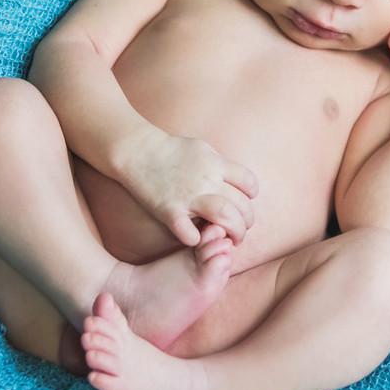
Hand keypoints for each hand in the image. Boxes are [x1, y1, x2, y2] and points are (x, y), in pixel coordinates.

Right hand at [116, 129, 258, 246]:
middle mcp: (207, 180)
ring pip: (225, 218)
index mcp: (216, 164)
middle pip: (242, 205)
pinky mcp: (170, 211)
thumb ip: (220, 165)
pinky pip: (190, 233)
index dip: (251, 195)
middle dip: (247, 222)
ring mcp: (189, 197)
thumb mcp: (202, 149)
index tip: (246, 202)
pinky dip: (197, 240)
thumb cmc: (170, 150)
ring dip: (233, 232)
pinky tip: (197, 239)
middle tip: (241, 230)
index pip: (249, 183)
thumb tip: (236, 181)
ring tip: (230, 240)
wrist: (137, 151)